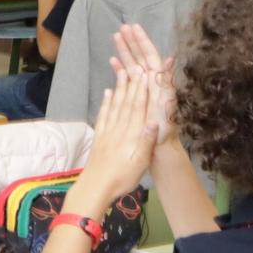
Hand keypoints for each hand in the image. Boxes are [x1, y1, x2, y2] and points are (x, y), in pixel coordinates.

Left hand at [67, 71, 157, 214]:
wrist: (96, 186)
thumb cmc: (122, 177)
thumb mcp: (140, 162)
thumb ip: (146, 141)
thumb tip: (155, 120)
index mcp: (132, 134)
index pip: (138, 108)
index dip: (142, 91)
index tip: (145, 74)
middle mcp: (119, 129)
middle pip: (127, 103)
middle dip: (132, 84)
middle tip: (135, 65)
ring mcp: (108, 131)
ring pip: (115, 105)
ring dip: (119, 88)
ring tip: (122, 71)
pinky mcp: (99, 137)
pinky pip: (103, 115)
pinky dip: (106, 103)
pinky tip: (107, 93)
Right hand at [110, 23, 174, 143]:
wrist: (159, 147)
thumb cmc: (164, 127)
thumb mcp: (167, 103)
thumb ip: (167, 80)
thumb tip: (170, 58)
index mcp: (159, 81)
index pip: (150, 55)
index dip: (142, 41)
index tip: (133, 27)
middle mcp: (151, 82)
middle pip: (140, 57)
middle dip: (131, 42)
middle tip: (122, 27)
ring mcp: (143, 89)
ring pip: (132, 65)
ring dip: (124, 51)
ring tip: (116, 37)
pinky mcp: (135, 97)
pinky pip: (127, 79)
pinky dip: (119, 69)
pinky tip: (112, 61)